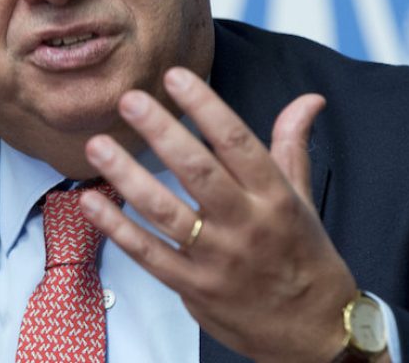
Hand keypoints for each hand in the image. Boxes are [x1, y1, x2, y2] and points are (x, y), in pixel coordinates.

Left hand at [80, 67, 358, 362]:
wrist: (315, 331)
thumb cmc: (306, 258)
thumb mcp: (303, 199)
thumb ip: (292, 145)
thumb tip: (308, 100)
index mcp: (275, 197)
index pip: (237, 142)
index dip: (205, 106)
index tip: (176, 77)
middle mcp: (247, 225)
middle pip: (198, 172)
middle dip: (161, 133)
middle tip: (130, 101)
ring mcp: (218, 259)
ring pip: (166, 212)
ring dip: (127, 177)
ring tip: (98, 146)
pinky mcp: (195, 288)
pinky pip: (150, 255)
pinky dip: (118, 229)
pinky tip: (92, 202)